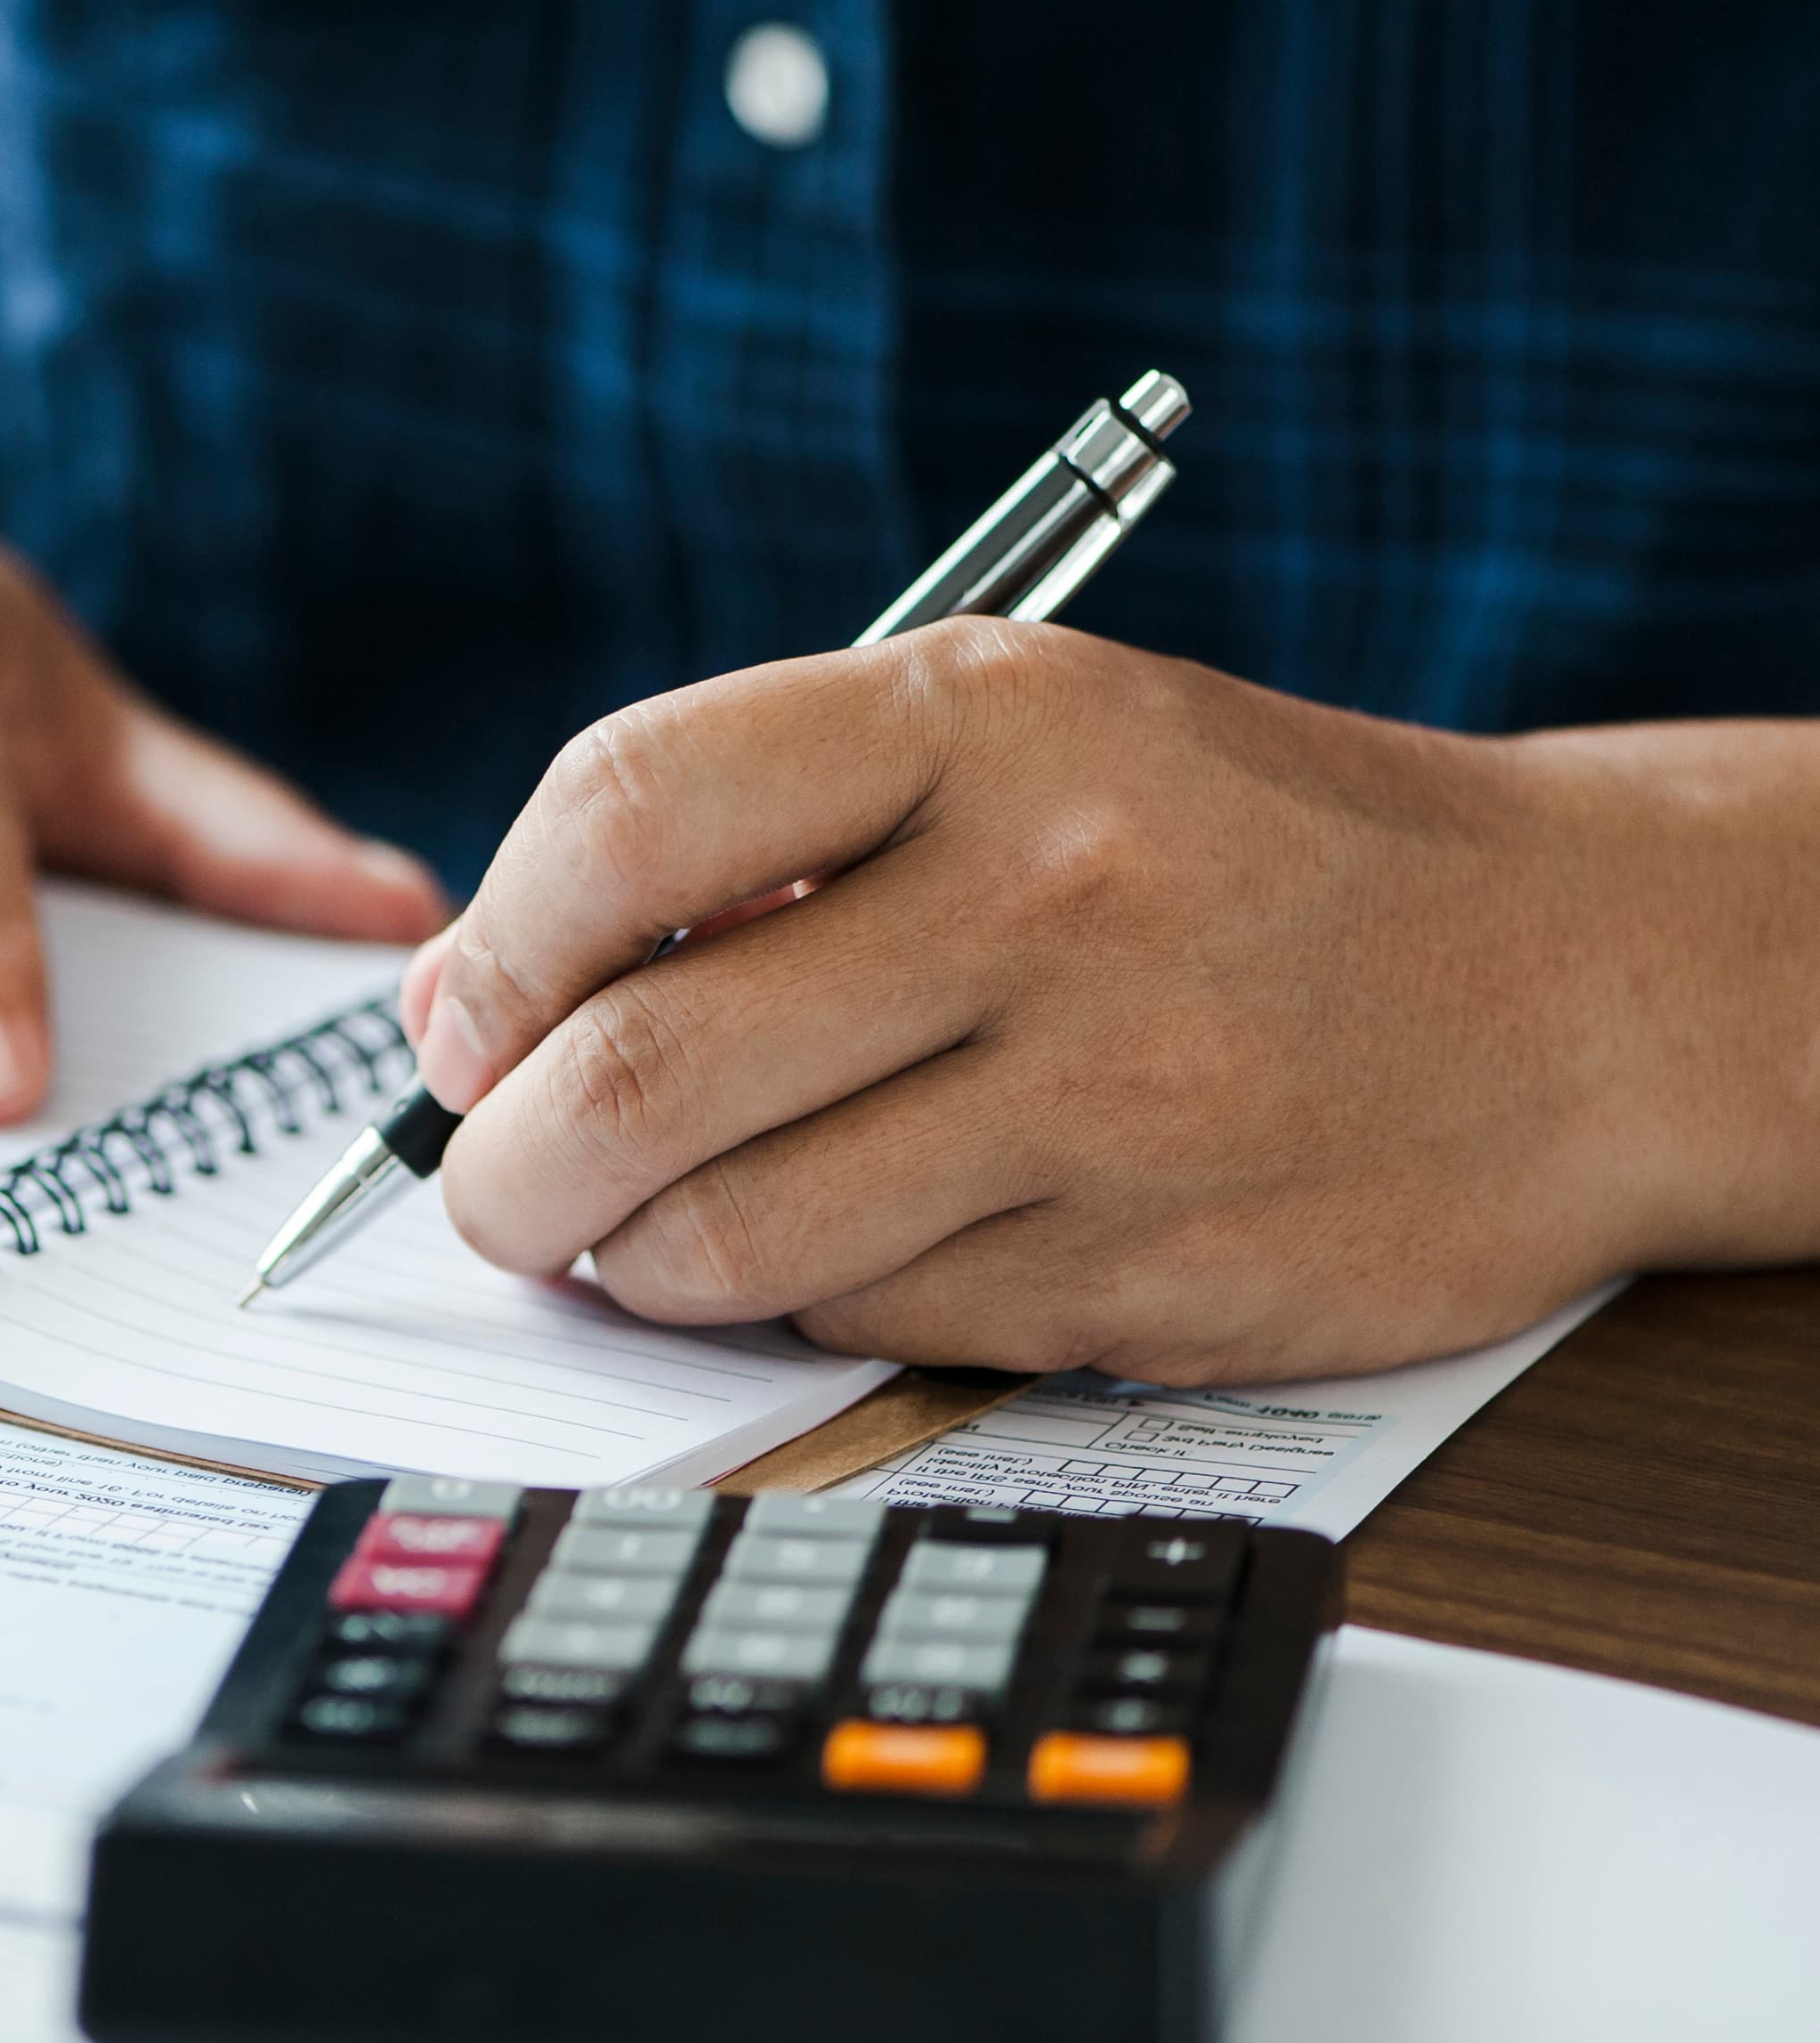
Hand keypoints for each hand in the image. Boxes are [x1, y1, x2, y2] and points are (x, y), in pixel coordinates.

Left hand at [402, 619, 1819, 1382]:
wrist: (1578, 986)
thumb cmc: (1239, 851)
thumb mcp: (1024, 743)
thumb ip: (751, 839)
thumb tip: (463, 1003)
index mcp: (989, 717)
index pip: (629, 813)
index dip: (495, 946)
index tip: (470, 1021)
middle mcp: (1047, 894)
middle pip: (640, 1073)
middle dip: (505, 1169)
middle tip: (498, 1190)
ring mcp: (1109, 1099)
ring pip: (730, 1242)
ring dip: (635, 1262)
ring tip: (650, 1231)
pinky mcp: (1147, 1274)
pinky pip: (865, 1324)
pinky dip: (804, 1309)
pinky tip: (857, 1244)